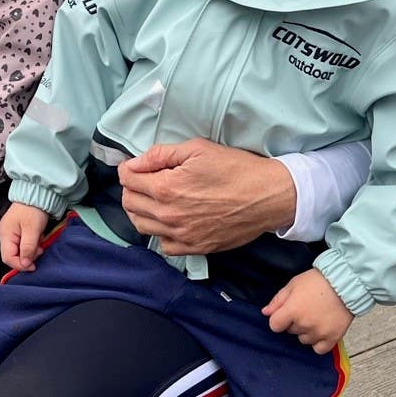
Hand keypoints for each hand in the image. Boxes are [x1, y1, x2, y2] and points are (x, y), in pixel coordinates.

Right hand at [0, 204, 51, 271]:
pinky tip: (37, 240)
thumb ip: (27, 248)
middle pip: (12, 255)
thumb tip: (25, 264)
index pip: (8, 258)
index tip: (33, 266)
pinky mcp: (17, 231)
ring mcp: (10, 233)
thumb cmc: (33, 210)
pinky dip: (30, 246)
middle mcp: (5, 235)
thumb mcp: (32, 230)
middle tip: (39, 252)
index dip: (20, 265)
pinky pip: (21, 244)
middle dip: (26, 258)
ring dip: (30, 252)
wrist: (36, 194)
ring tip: (40, 245)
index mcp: (5, 235)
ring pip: (18, 250)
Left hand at [118, 140, 296, 255]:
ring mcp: (181, 235)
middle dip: (132, 188)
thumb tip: (135, 162)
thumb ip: (160, 154)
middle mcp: (169, 215)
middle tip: (146, 179)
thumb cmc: (236, 169)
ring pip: (141, 226)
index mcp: (166, 188)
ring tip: (155, 199)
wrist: (267, 196)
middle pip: (129, 203)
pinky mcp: (195, 248)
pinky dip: (161, 232)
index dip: (130, 168)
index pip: (127, 179)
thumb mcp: (198, 148)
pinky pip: (164, 245)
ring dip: (141, 210)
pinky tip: (171, 220)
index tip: (138, 166)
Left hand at [263, 269, 353, 354]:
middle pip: (291, 331)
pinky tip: (321, 330)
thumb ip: (277, 300)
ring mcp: (319, 333)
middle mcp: (304, 324)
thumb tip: (265, 313)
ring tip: (316, 317)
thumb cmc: (317, 281)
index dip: (279, 318)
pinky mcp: (332, 338)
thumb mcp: (293, 284)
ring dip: (307, 332)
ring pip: (304, 340)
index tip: (286, 312)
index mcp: (292, 310)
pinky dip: (318, 342)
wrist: (345, 283)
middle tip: (306, 308)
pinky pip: (319, 349)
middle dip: (295, 322)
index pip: (275, 326)